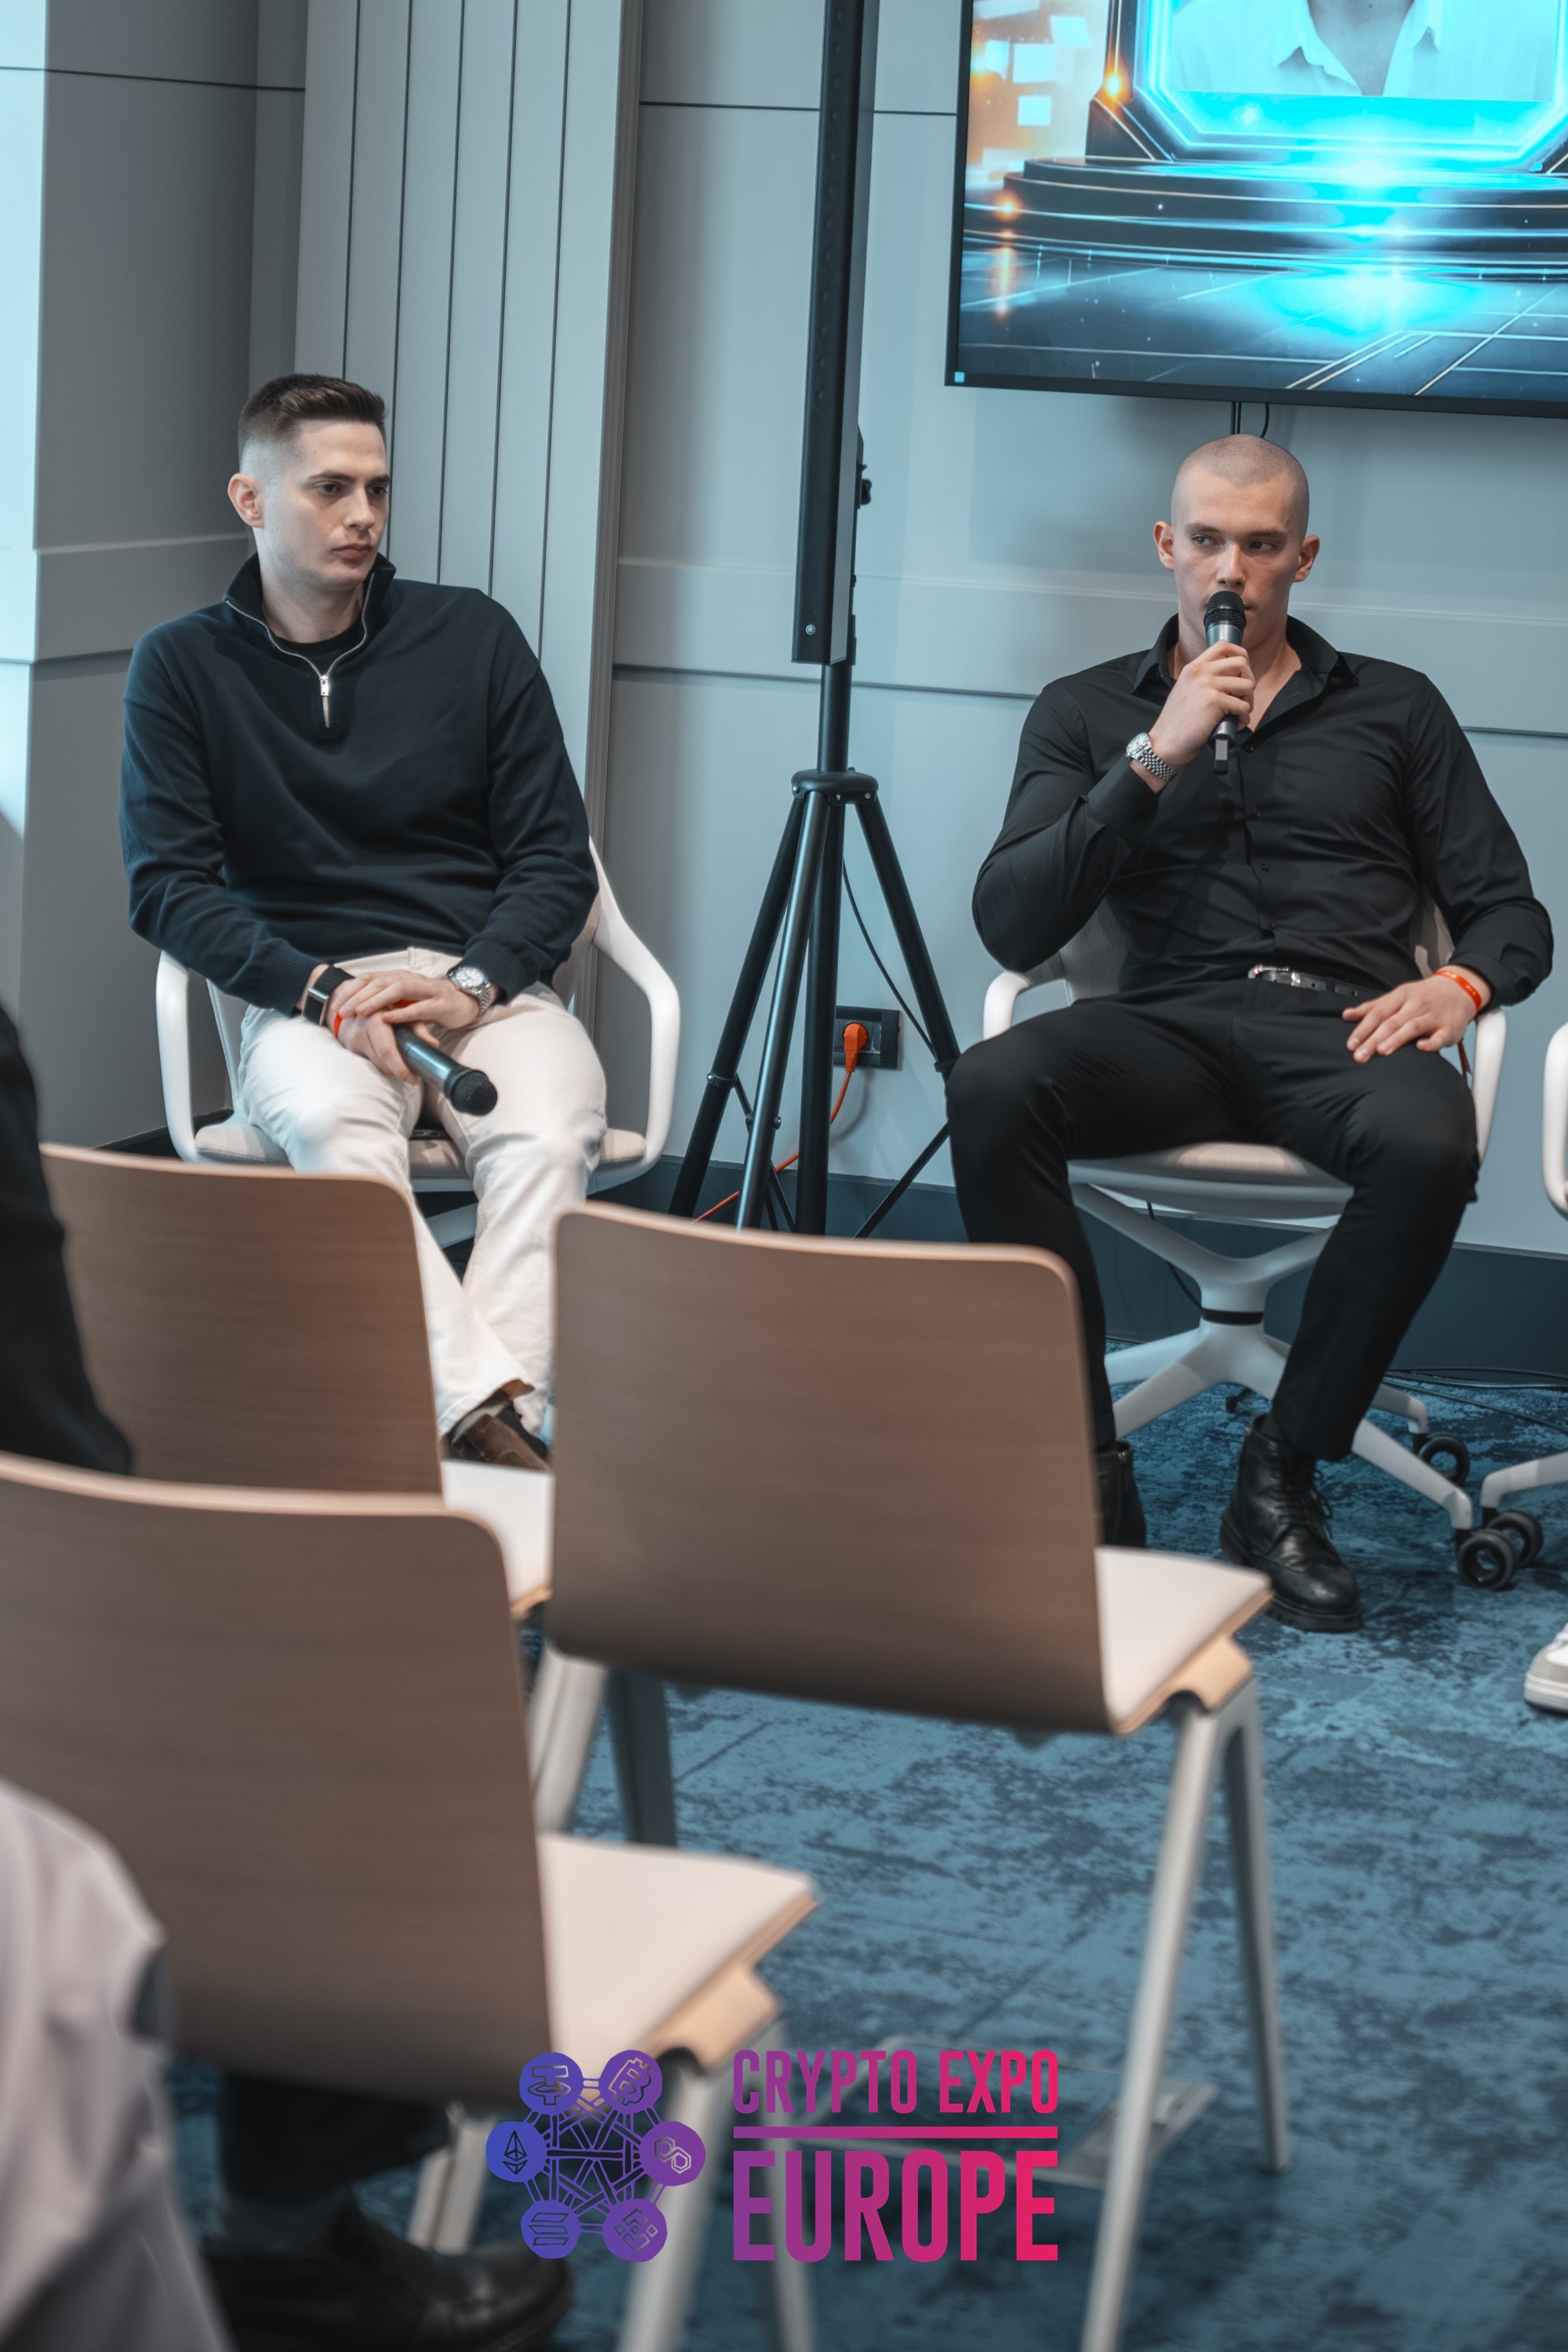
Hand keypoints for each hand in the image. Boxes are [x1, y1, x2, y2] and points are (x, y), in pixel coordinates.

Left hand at [328, 969, 482, 1032]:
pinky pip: (419, 1008)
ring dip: (375, 1001)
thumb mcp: (403, 998)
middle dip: (357, 996)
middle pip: (379, 982)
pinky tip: (388, 1018)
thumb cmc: (428, 1002)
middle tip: (341, 1011)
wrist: (463, 1002)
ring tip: (359, 1012)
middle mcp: (410, 979)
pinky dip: (402, 1013)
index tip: (335, 1005)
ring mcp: (426, 990)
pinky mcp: (440, 1003)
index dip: (350, 990)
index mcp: (398, 976)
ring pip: (396, 990)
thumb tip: (354, 1005)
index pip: (369, 978)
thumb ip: (383, 998)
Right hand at [1142, 640, 1255, 776]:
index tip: (1242, 671)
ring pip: (1247, 685)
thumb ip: (1203, 679)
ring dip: (1248, 701)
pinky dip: (1243, 718)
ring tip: (1237, 713)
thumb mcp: (1186, 690)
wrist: (1165, 743)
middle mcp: (1200, 672)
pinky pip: (1244, 706)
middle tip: (1242, 697)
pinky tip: (1233, 724)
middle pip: (1242, 663)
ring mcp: (1207, 685)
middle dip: (1248, 681)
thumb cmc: (1176, 723)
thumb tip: (1230, 679)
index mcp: (1193, 667)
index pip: (1224, 646)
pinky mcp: (1215, 701)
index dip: (1240, 656)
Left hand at [1342, 971, 1489, 1062]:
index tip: (1351, 1044)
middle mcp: (1416, 1005)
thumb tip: (1347, 1015)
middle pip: (1391, 1022)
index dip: (1363, 1028)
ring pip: (1412, 1027)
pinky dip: (1430, 1042)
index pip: (1378, 1013)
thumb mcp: (1398, 996)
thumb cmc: (1424, 995)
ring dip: (1396, 1039)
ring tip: (1382, 1051)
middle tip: (1359, 1056)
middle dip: (1373, 1039)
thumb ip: (1373, 1007)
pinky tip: (1420, 1048)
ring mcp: (1432, 1016)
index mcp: (1401, 996)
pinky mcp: (1448, 1028)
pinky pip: (1439, 1036)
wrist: (1460, 988)